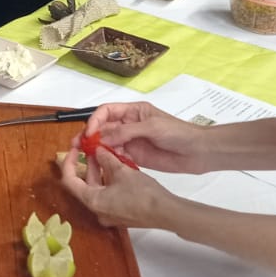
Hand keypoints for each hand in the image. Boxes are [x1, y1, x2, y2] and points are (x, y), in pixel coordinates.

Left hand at [60, 144, 172, 228]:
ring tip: (105, 155)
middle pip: (84, 185)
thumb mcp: (122, 171)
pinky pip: (108, 195)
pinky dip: (109, 181)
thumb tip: (99, 151)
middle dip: (88, 165)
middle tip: (92, 149)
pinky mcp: (120, 214)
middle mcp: (98, 211)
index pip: (70, 181)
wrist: (165, 212)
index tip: (74, 151)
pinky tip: (117, 168)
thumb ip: (106, 159)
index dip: (69, 163)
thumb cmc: (144, 195)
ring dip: (100, 172)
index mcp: (93, 201)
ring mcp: (109, 214)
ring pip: (98, 189)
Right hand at [77, 103, 210, 173]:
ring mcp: (131, 141)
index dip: (95, 120)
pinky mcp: (135, 156)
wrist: (198, 152)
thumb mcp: (151, 127)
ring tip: (85, 157)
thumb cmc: (178, 133)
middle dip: (90, 135)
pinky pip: (116, 156)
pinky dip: (107, 159)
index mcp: (133, 112)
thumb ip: (126, 131)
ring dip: (95, 149)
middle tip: (77, 146)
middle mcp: (129, 125)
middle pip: (103, 128)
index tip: (90, 133)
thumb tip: (101, 137)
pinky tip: (101, 165)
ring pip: (107, 143)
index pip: (106, 111)